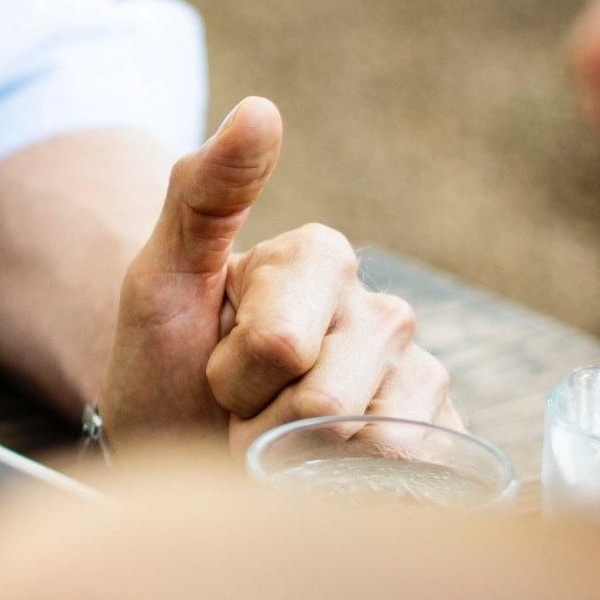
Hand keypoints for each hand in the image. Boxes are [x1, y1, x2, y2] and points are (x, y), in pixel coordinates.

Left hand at [96, 97, 456, 447]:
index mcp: (324, 258)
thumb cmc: (164, 362)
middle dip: (263, 426)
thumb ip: (203, 191)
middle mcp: (384, 311)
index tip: (212, 364)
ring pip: (375, 448)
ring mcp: (418, 378)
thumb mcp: (159, 278)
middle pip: (330, 403)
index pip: (282, 344)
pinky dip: (350, 490)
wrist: (177, 449)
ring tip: (278, 442)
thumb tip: (260, 109)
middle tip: (240, 411)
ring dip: (302, 466)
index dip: (230, 375)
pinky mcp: (439, 440)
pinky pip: (414, 475)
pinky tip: (327, 473)